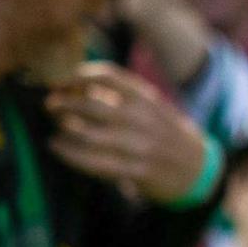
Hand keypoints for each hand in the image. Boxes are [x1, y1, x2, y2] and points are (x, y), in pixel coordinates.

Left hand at [43, 64, 209, 202]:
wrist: (198, 170)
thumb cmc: (166, 134)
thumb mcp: (153, 107)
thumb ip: (123, 96)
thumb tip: (78, 85)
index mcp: (147, 98)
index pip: (108, 75)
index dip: (78, 75)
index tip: (59, 80)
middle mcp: (143, 119)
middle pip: (93, 104)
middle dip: (65, 102)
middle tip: (49, 104)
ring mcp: (140, 146)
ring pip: (90, 134)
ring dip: (65, 127)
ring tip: (53, 125)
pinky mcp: (137, 171)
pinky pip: (96, 162)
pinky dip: (70, 153)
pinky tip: (55, 146)